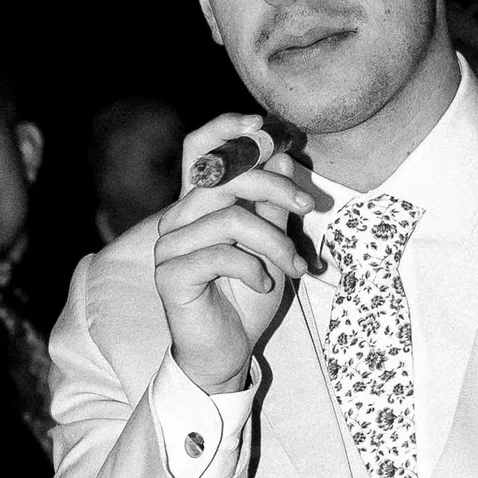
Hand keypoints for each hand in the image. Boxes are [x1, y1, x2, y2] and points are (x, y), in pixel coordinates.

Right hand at [153, 127, 327, 394]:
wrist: (229, 352)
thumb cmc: (248, 297)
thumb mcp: (273, 244)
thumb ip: (273, 204)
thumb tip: (282, 158)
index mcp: (199, 204)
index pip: (199, 148)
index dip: (226, 129)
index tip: (262, 125)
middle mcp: (177, 218)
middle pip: (223, 176)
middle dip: (275, 188)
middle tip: (308, 207)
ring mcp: (169, 246)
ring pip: (229, 218)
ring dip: (274, 241)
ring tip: (294, 266)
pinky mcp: (170, 275)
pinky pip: (220, 254)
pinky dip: (254, 268)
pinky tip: (265, 285)